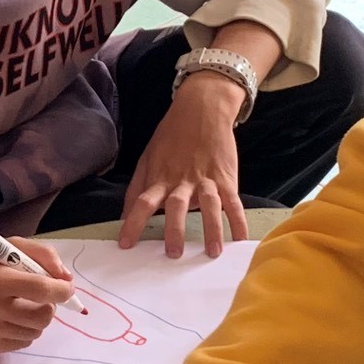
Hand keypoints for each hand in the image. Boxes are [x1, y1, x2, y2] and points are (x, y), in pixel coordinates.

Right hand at [0, 236, 75, 353]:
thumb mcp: (4, 248)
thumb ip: (40, 255)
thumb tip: (66, 279)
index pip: (41, 289)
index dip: (62, 289)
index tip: (65, 287)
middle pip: (42, 317)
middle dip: (50, 306)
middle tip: (42, 297)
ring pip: (35, 332)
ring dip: (36, 318)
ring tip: (21, 305)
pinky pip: (21, 343)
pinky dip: (23, 331)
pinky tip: (9, 318)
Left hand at [120, 74, 247, 257]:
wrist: (202, 110)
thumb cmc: (172, 137)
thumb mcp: (148, 157)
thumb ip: (137, 187)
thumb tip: (122, 214)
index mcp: (160, 177)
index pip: (142, 202)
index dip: (132, 223)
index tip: (125, 245)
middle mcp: (182, 181)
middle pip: (176, 206)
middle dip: (174, 230)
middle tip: (173, 253)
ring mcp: (206, 180)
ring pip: (209, 205)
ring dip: (212, 229)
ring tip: (213, 252)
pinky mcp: (226, 178)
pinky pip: (233, 202)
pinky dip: (238, 220)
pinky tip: (241, 238)